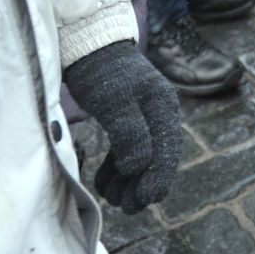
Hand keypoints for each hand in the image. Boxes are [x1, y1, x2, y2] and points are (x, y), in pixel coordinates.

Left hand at [61, 40, 181, 213]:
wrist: (86, 45)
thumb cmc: (101, 71)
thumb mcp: (114, 101)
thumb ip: (130, 133)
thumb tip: (139, 167)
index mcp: (162, 105)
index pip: (168, 148)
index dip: (159, 176)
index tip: (147, 200)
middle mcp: (158, 111)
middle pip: (158, 155)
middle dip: (144, 184)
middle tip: (128, 208)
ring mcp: (143, 114)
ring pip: (142, 156)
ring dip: (129, 180)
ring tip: (113, 198)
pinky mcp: (127, 118)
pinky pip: (128, 150)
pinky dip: (118, 168)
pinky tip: (104, 182)